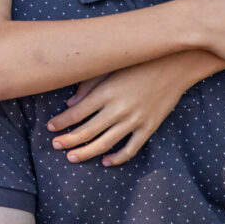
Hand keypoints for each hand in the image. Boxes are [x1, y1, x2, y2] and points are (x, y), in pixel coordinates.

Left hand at [46, 60, 188, 165]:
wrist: (175, 65)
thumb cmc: (138, 62)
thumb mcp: (110, 68)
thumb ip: (88, 85)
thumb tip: (70, 103)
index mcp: (106, 92)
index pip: (76, 113)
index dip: (61, 122)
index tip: (50, 127)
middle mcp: (118, 109)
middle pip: (86, 131)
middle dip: (68, 140)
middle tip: (55, 145)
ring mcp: (135, 120)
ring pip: (105, 144)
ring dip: (86, 152)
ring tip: (72, 157)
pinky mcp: (149, 127)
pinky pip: (131, 149)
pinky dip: (117, 158)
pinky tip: (105, 161)